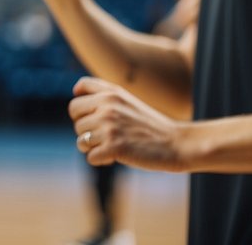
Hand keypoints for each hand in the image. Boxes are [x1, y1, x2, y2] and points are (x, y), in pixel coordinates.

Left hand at [70, 77, 189, 171]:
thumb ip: (103, 92)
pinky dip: (102, 160)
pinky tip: (116, 157)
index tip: (93, 118)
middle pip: (76, 120)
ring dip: (93, 148)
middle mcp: (107, 107)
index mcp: (111, 93)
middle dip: (86, 130)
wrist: (176, 143)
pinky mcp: (114, 147)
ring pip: (80, 140)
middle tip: (105, 136)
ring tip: (113, 146)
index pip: (77, 97)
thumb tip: (74, 91)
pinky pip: (91, 157)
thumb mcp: (126, 100)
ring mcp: (110, 127)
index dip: (81, 111)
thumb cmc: (150, 124)